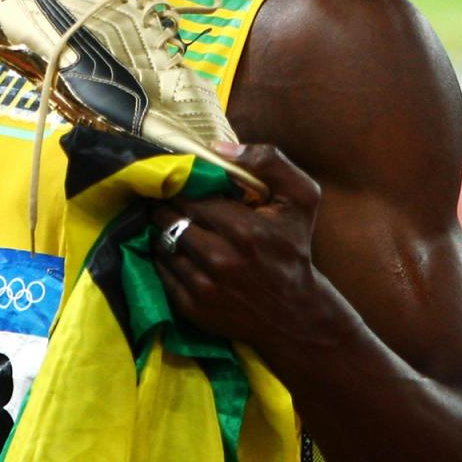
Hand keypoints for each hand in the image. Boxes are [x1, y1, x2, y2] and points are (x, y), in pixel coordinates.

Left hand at [151, 142, 325, 349]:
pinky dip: (162, 256)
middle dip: (165, 205)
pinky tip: (173, 248)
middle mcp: (220, 259)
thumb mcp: (300, 198)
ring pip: (161, 243)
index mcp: (244, 229)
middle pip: (170, 219)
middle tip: (166, 198)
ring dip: (161, 229)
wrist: (294, 314)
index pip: (190, 197)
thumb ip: (269, 162)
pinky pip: (161, 271)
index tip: (177, 179)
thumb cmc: (293, 248)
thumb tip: (218, 148)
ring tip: (167, 220)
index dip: (180, 186)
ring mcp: (204, 286)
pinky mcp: (192, 308)